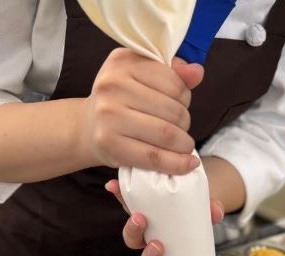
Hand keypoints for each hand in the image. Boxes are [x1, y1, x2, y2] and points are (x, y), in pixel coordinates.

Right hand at [80, 48, 204, 174]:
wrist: (87, 128)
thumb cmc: (123, 102)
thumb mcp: (144, 78)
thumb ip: (174, 74)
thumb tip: (197, 71)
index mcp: (123, 61)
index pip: (174, 83)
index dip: (185, 98)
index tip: (179, 106)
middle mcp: (113, 84)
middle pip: (173, 110)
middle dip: (185, 123)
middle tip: (179, 129)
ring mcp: (109, 115)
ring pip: (167, 133)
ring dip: (184, 144)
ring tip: (182, 145)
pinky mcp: (110, 143)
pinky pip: (154, 157)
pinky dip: (177, 164)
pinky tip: (189, 163)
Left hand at [105, 179, 224, 255]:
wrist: (185, 189)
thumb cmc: (196, 211)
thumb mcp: (207, 212)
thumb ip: (212, 211)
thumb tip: (217, 213)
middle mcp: (153, 249)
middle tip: (158, 246)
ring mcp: (142, 231)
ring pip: (131, 240)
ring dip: (133, 232)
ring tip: (140, 218)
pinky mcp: (133, 207)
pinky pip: (123, 203)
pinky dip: (119, 193)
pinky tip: (113, 186)